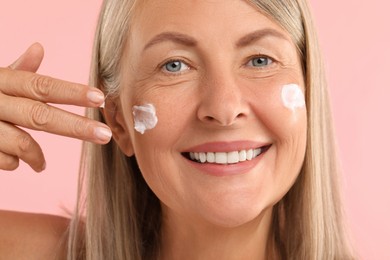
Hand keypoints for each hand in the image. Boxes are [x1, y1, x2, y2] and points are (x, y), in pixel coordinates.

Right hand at [0, 43, 111, 171]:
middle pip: (41, 115)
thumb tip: (39, 47)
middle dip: (76, 126)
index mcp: (1, 81)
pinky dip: (13, 163)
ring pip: (21, 143)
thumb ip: (16, 69)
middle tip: (105, 136)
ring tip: (42, 165)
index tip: (100, 98)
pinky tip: (14, 162)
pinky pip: (3, 160)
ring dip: (38, 157)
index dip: (72, 91)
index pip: (42, 85)